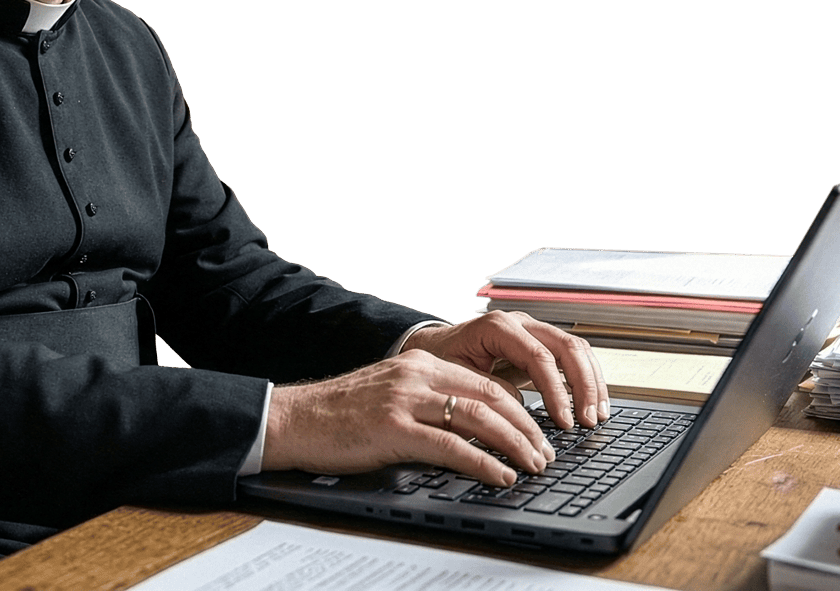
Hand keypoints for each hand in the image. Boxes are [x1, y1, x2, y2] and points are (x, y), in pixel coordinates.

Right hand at [260, 312, 607, 485]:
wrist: (293, 419)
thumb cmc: (338, 414)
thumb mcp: (390, 396)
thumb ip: (428, 403)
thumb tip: (471, 431)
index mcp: (419, 363)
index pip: (485, 380)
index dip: (519, 407)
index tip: (537, 431)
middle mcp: (416, 374)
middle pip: (491, 395)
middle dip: (527, 427)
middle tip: (545, 453)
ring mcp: (405, 400)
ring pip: (479, 417)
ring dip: (515, 444)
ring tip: (534, 465)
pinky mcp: (393, 428)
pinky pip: (452, 446)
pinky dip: (484, 462)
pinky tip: (500, 476)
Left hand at [401, 311, 608, 431]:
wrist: (432, 348)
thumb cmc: (440, 362)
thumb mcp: (456, 377)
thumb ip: (488, 389)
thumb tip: (522, 410)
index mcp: (497, 327)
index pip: (538, 356)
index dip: (556, 390)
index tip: (564, 421)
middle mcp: (520, 323)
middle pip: (566, 346)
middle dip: (583, 386)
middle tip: (588, 421)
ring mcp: (532, 330)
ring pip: (576, 348)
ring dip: (591, 382)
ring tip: (597, 415)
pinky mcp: (540, 343)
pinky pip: (572, 356)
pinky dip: (586, 379)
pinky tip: (591, 404)